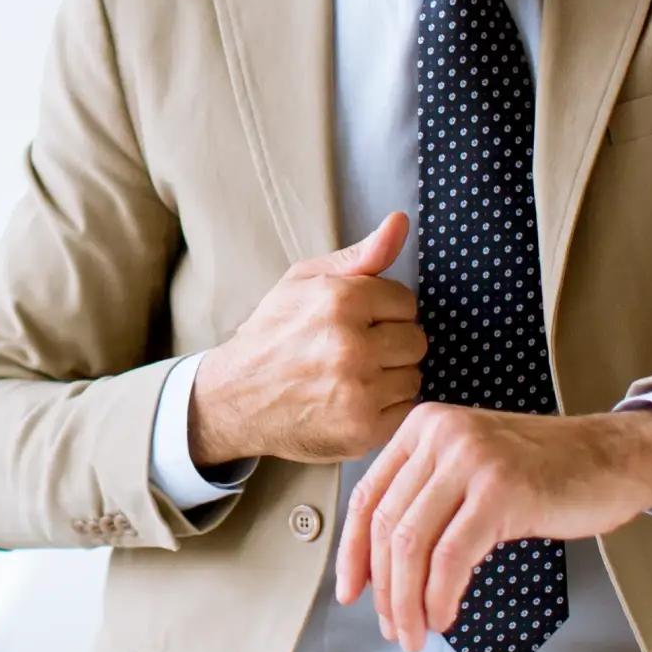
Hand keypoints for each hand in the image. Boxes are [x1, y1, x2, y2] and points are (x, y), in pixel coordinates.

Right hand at [189, 212, 424, 465]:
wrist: (236, 397)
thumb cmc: (273, 334)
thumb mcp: (305, 280)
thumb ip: (360, 255)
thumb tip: (400, 221)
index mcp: (340, 300)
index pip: (406, 301)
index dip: (384, 311)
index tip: (359, 322)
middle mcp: (351, 345)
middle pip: (416, 340)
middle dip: (391, 344)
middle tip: (355, 351)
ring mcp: (358, 391)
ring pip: (413, 376)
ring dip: (390, 377)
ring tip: (353, 377)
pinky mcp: (362, 429)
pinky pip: (405, 410)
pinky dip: (386, 408)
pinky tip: (355, 401)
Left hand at [334, 402, 651, 651]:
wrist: (610, 456)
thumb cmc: (545, 469)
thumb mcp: (471, 465)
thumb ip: (428, 495)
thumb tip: (382, 562)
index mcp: (425, 426)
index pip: (368, 495)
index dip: (352, 552)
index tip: (350, 590)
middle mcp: (441, 434)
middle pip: (386, 525)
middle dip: (384, 588)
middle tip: (394, 625)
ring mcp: (471, 459)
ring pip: (412, 544)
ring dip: (408, 601)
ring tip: (416, 631)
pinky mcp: (501, 490)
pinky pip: (451, 557)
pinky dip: (440, 596)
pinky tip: (445, 615)